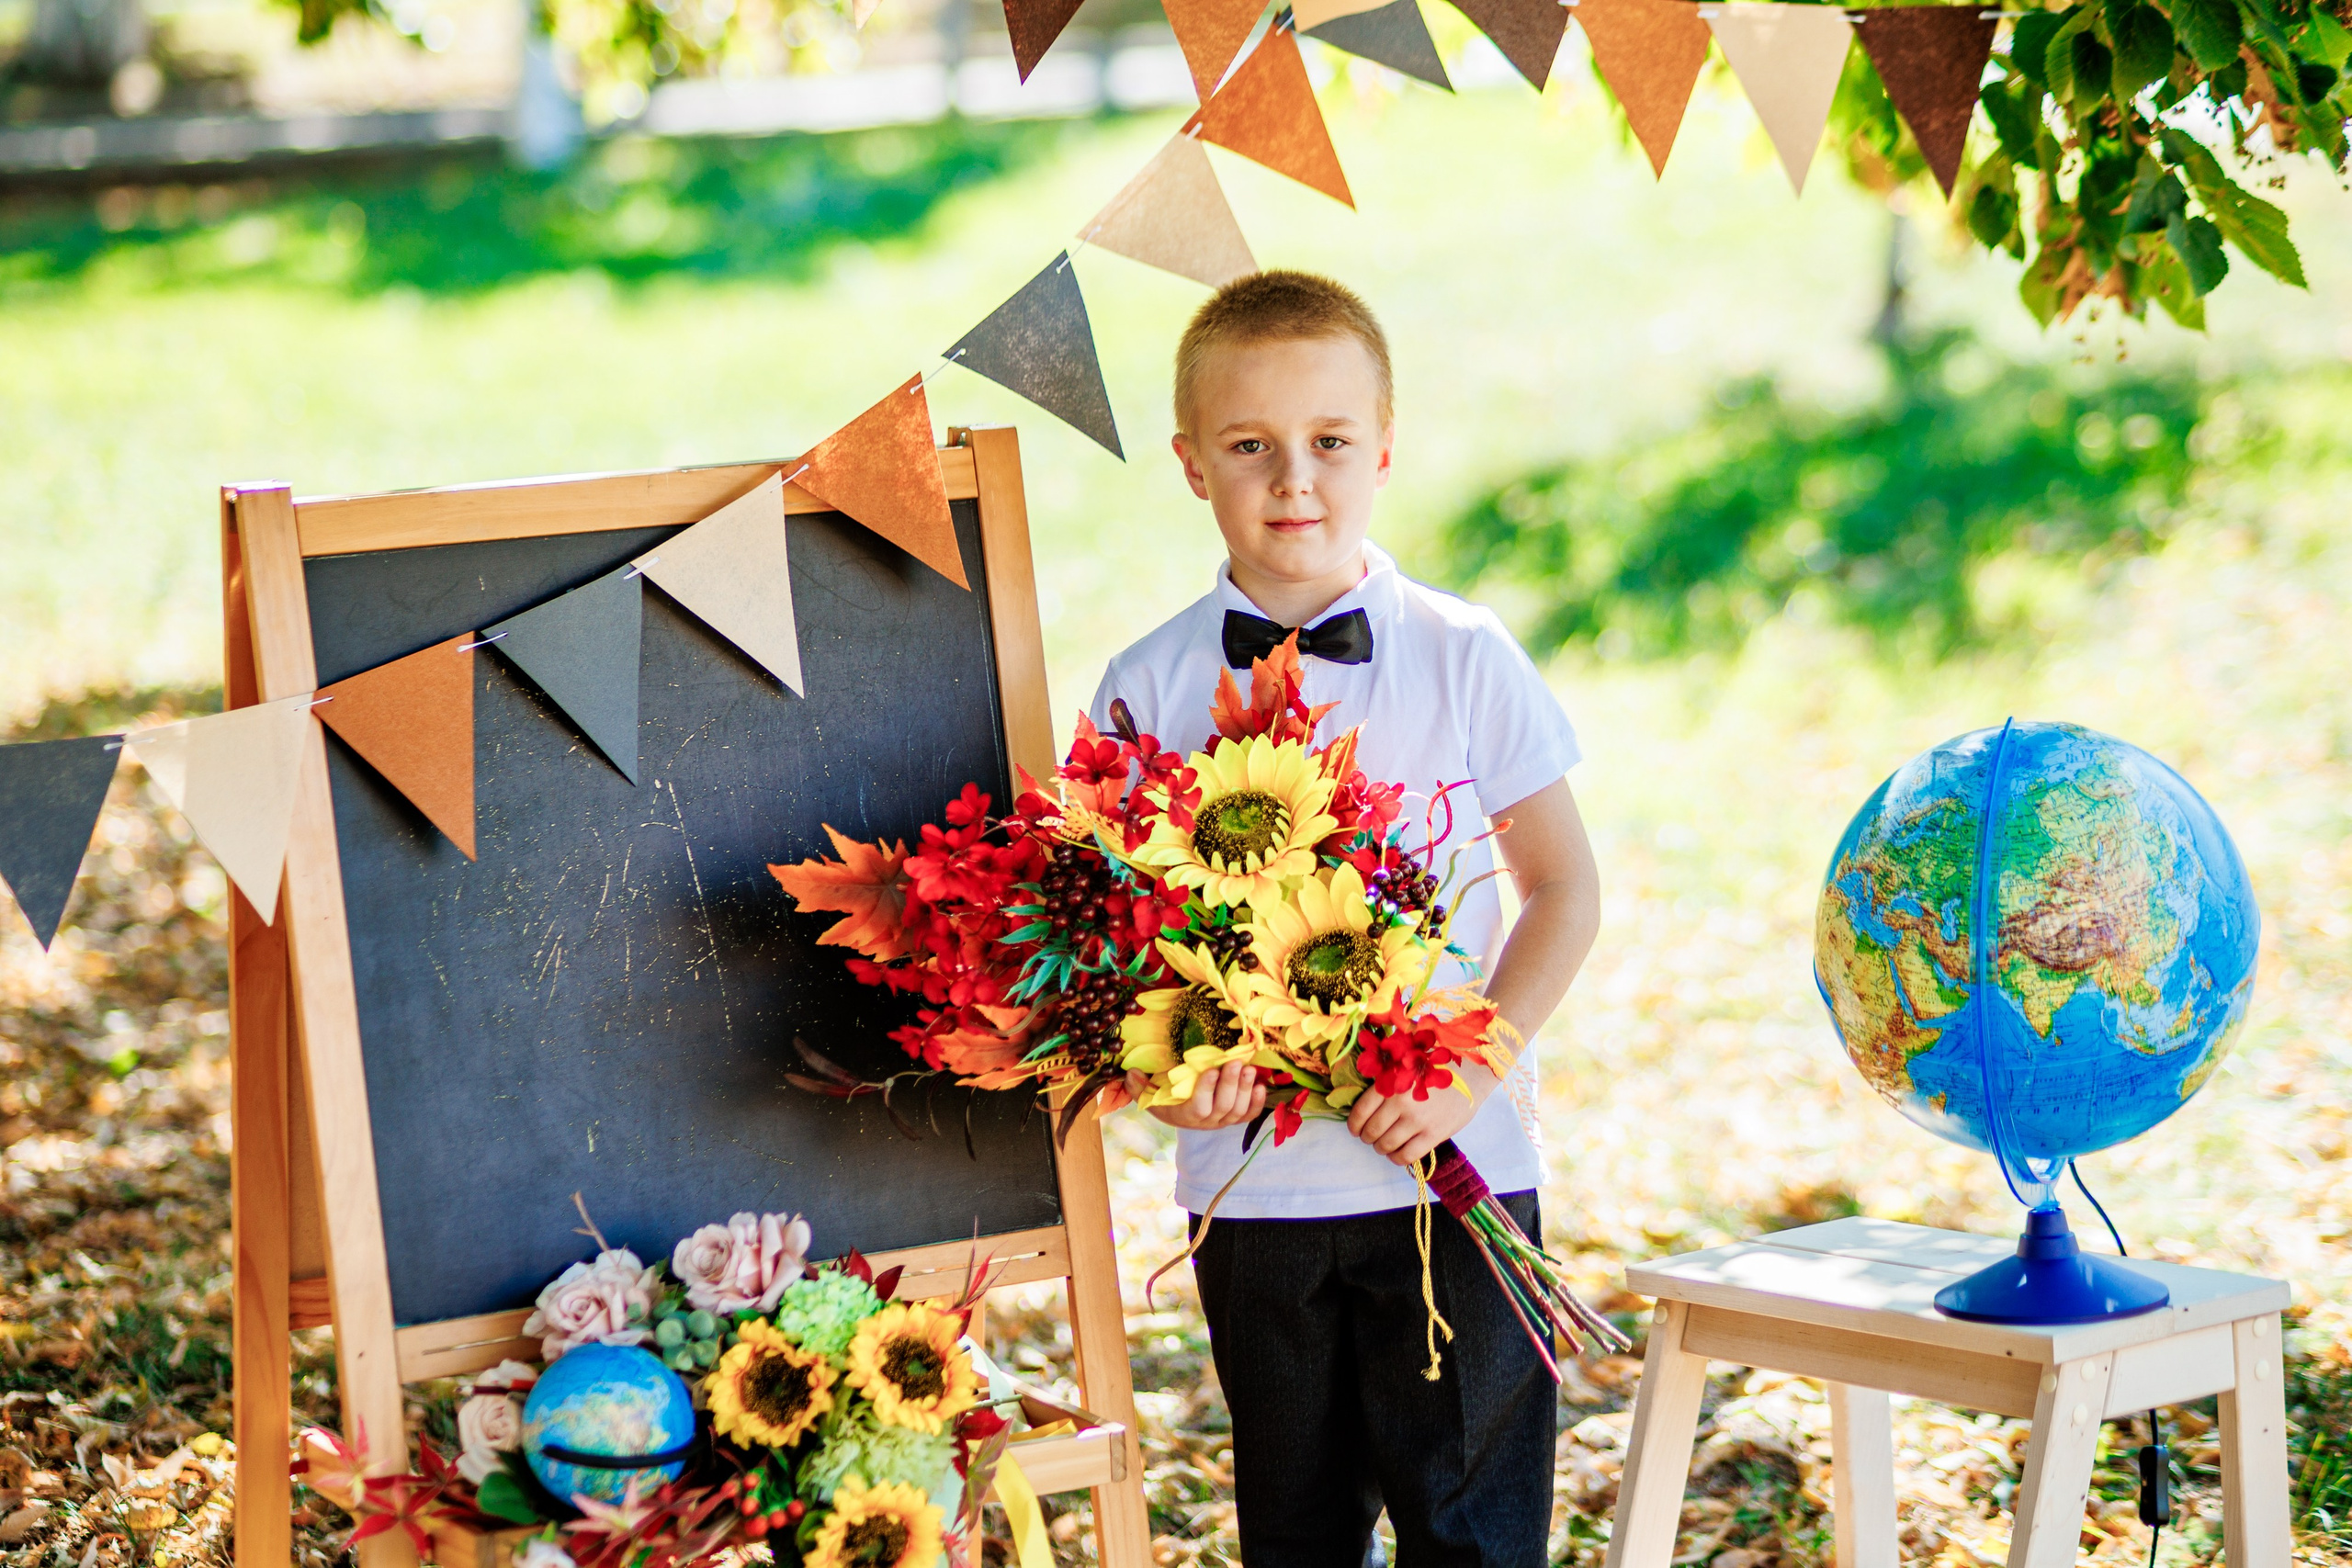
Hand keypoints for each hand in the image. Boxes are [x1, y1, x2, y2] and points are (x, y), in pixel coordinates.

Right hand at [1126, 1063, 1265, 1130]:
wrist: (1182, 1112)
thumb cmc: (1165, 1100)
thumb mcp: (1148, 1095)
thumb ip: (1138, 1086)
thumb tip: (1131, 1072)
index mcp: (1185, 1116)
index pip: (1198, 1107)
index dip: (1206, 1091)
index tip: (1211, 1070)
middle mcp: (1207, 1122)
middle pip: (1222, 1107)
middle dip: (1230, 1084)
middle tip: (1236, 1062)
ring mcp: (1223, 1121)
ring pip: (1238, 1110)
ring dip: (1245, 1089)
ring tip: (1249, 1068)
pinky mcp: (1236, 1118)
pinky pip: (1249, 1115)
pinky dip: (1256, 1102)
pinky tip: (1260, 1085)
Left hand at [1346, 1068, 1490, 1167]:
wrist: (1469, 1075)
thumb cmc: (1434, 1068)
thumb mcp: (1405, 1068)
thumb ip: (1385, 1084)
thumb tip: (1364, 1107)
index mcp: (1390, 1083)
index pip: (1361, 1110)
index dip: (1354, 1125)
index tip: (1355, 1129)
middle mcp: (1401, 1102)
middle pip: (1372, 1130)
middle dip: (1367, 1137)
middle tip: (1370, 1137)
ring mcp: (1417, 1120)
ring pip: (1386, 1145)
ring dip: (1381, 1148)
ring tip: (1385, 1145)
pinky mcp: (1433, 1135)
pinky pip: (1406, 1156)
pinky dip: (1397, 1158)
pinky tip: (1397, 1154)